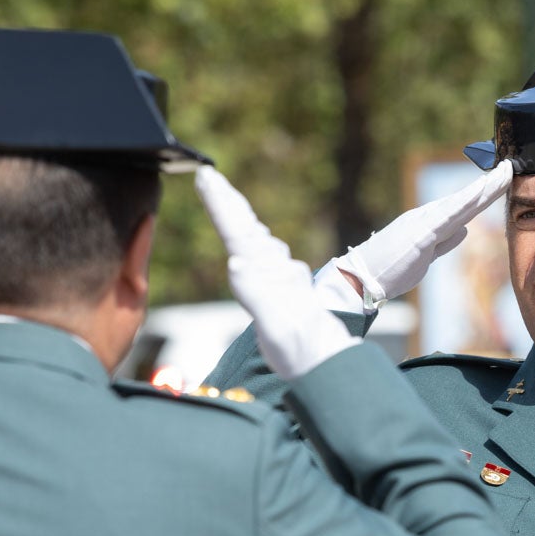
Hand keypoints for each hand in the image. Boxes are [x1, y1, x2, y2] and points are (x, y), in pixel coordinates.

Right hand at [195, 166, 359, 380]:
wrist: (326, 360)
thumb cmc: (301, 348)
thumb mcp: (276, 325)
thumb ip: (256, 293)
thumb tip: (236, 262)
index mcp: (267, 273)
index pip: (238, 233)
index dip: (221, 206)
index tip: (209, 178)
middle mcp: (275, 269)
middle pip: (246, 228)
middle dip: (227, 200)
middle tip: (210, 174)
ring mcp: (280, 276)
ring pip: (254, 237)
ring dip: (237, 214)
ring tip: (225, 194)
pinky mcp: (282, 286)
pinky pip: (263, 254)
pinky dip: (252, 238)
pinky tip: (255, 236)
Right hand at [334, 160, 512, 307]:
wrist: (363, 277)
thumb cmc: (390, 269)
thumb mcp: (426, 254)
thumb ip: (445, 241)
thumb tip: (465, 230)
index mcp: (430, 222)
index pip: (463, 206)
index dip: (484, 193)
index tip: (502, 181)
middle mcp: (428, 216)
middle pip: (466, 199)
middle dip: (489, 184)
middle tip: (509, 167)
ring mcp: (424, 223)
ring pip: (460, 203)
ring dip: (483, 188)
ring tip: (503, 174)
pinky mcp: (420, 234)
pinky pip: (447, 216)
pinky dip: (464, 203)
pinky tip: (479, 192)